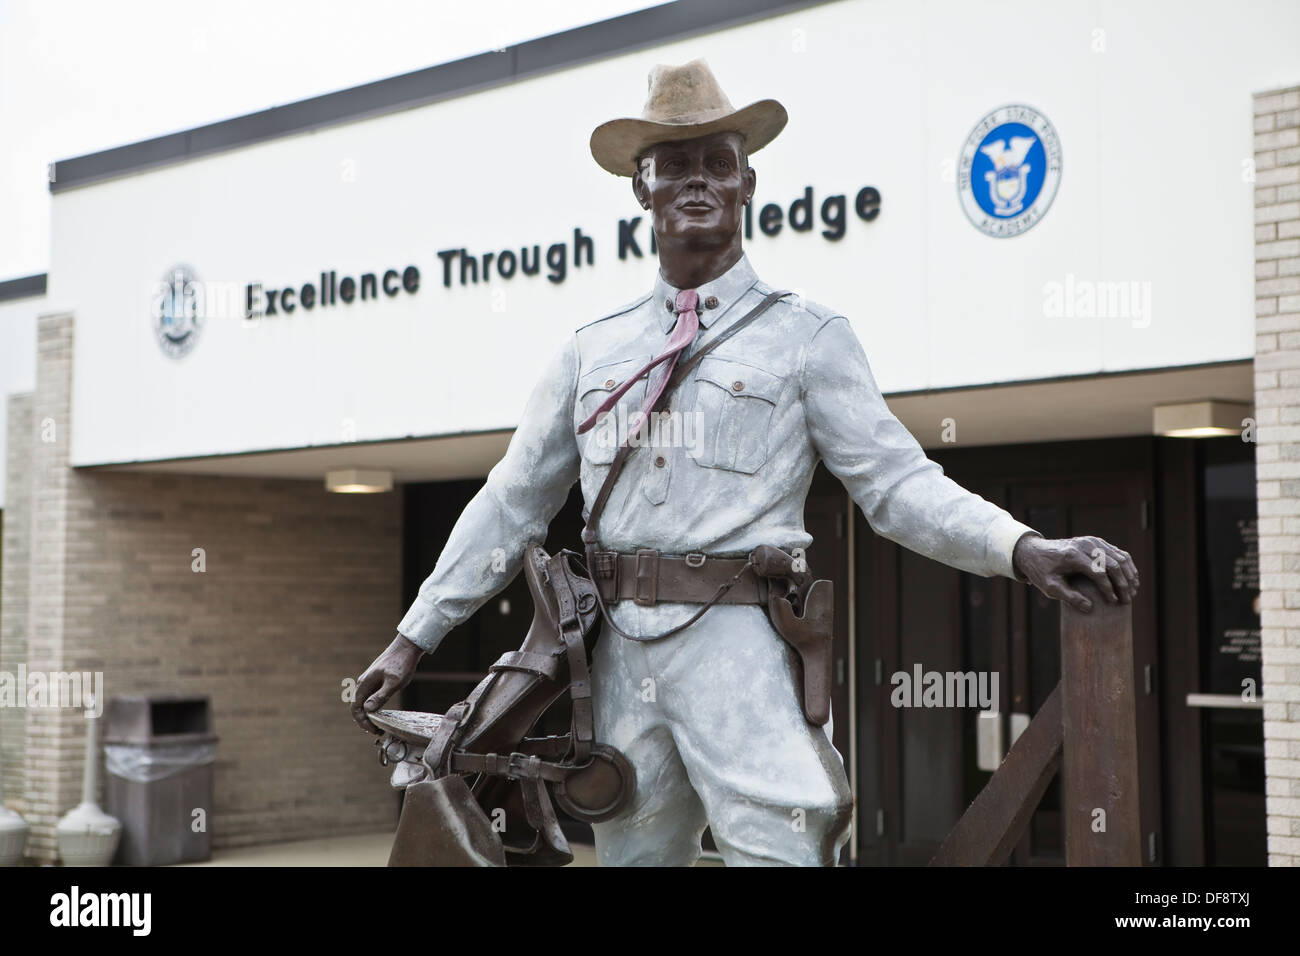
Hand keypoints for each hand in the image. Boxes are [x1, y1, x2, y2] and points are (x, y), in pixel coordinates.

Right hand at [351, 633, 423, 733]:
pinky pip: (369, 697)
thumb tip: (368, 710)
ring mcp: (370, 681)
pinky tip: (380, 713)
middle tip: (377, 732)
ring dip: (368, 715)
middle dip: (364, 721)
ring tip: (378, 726)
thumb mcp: (394, 682)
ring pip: (363, 702)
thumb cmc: (402, 663)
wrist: (408, 646)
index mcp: (365, 683)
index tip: (374, 730)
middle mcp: (364, 683)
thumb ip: (380, 696)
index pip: (355, 708)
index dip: (362, 721)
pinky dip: (372, 708)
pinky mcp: (377, 680)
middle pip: (357, 706)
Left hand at [1012, 533, 1138, 612]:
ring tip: (1132, 592)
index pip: (1098, 572)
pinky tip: (1131, 580)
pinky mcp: (1096, 541)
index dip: (1109, 588)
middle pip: (1113, 564)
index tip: (1114, 602)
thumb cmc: (1040, 571)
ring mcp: (1092, 541)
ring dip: (1129, 575)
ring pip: (1119, 557)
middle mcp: (1084, 545)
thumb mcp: (1049, 587)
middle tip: (1127, 600)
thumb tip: (1090, 608)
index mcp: (1072, 555)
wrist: (1034, 551)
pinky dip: (1127, 566)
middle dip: (1123, 584)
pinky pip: (1118, 552)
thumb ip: (1069, 597)